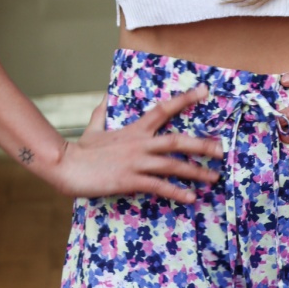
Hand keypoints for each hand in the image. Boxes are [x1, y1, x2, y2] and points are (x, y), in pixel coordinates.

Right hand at [55, 85, 221, 200]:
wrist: (67, 167)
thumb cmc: (81, 150)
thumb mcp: (94, 127)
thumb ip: (103, 111)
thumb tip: (106, 96)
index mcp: (134, 129)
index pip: (163, 109)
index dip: (185, 99)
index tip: (204, 91)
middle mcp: (140, 143)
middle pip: (177, 140)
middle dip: (202, 145)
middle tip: (222, 149)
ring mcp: (136, 162)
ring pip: (172, 164)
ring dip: (195, 171)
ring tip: (214, 177)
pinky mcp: (130, 180)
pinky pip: (158, 186)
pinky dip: (176, 191)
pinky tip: (190, 197)